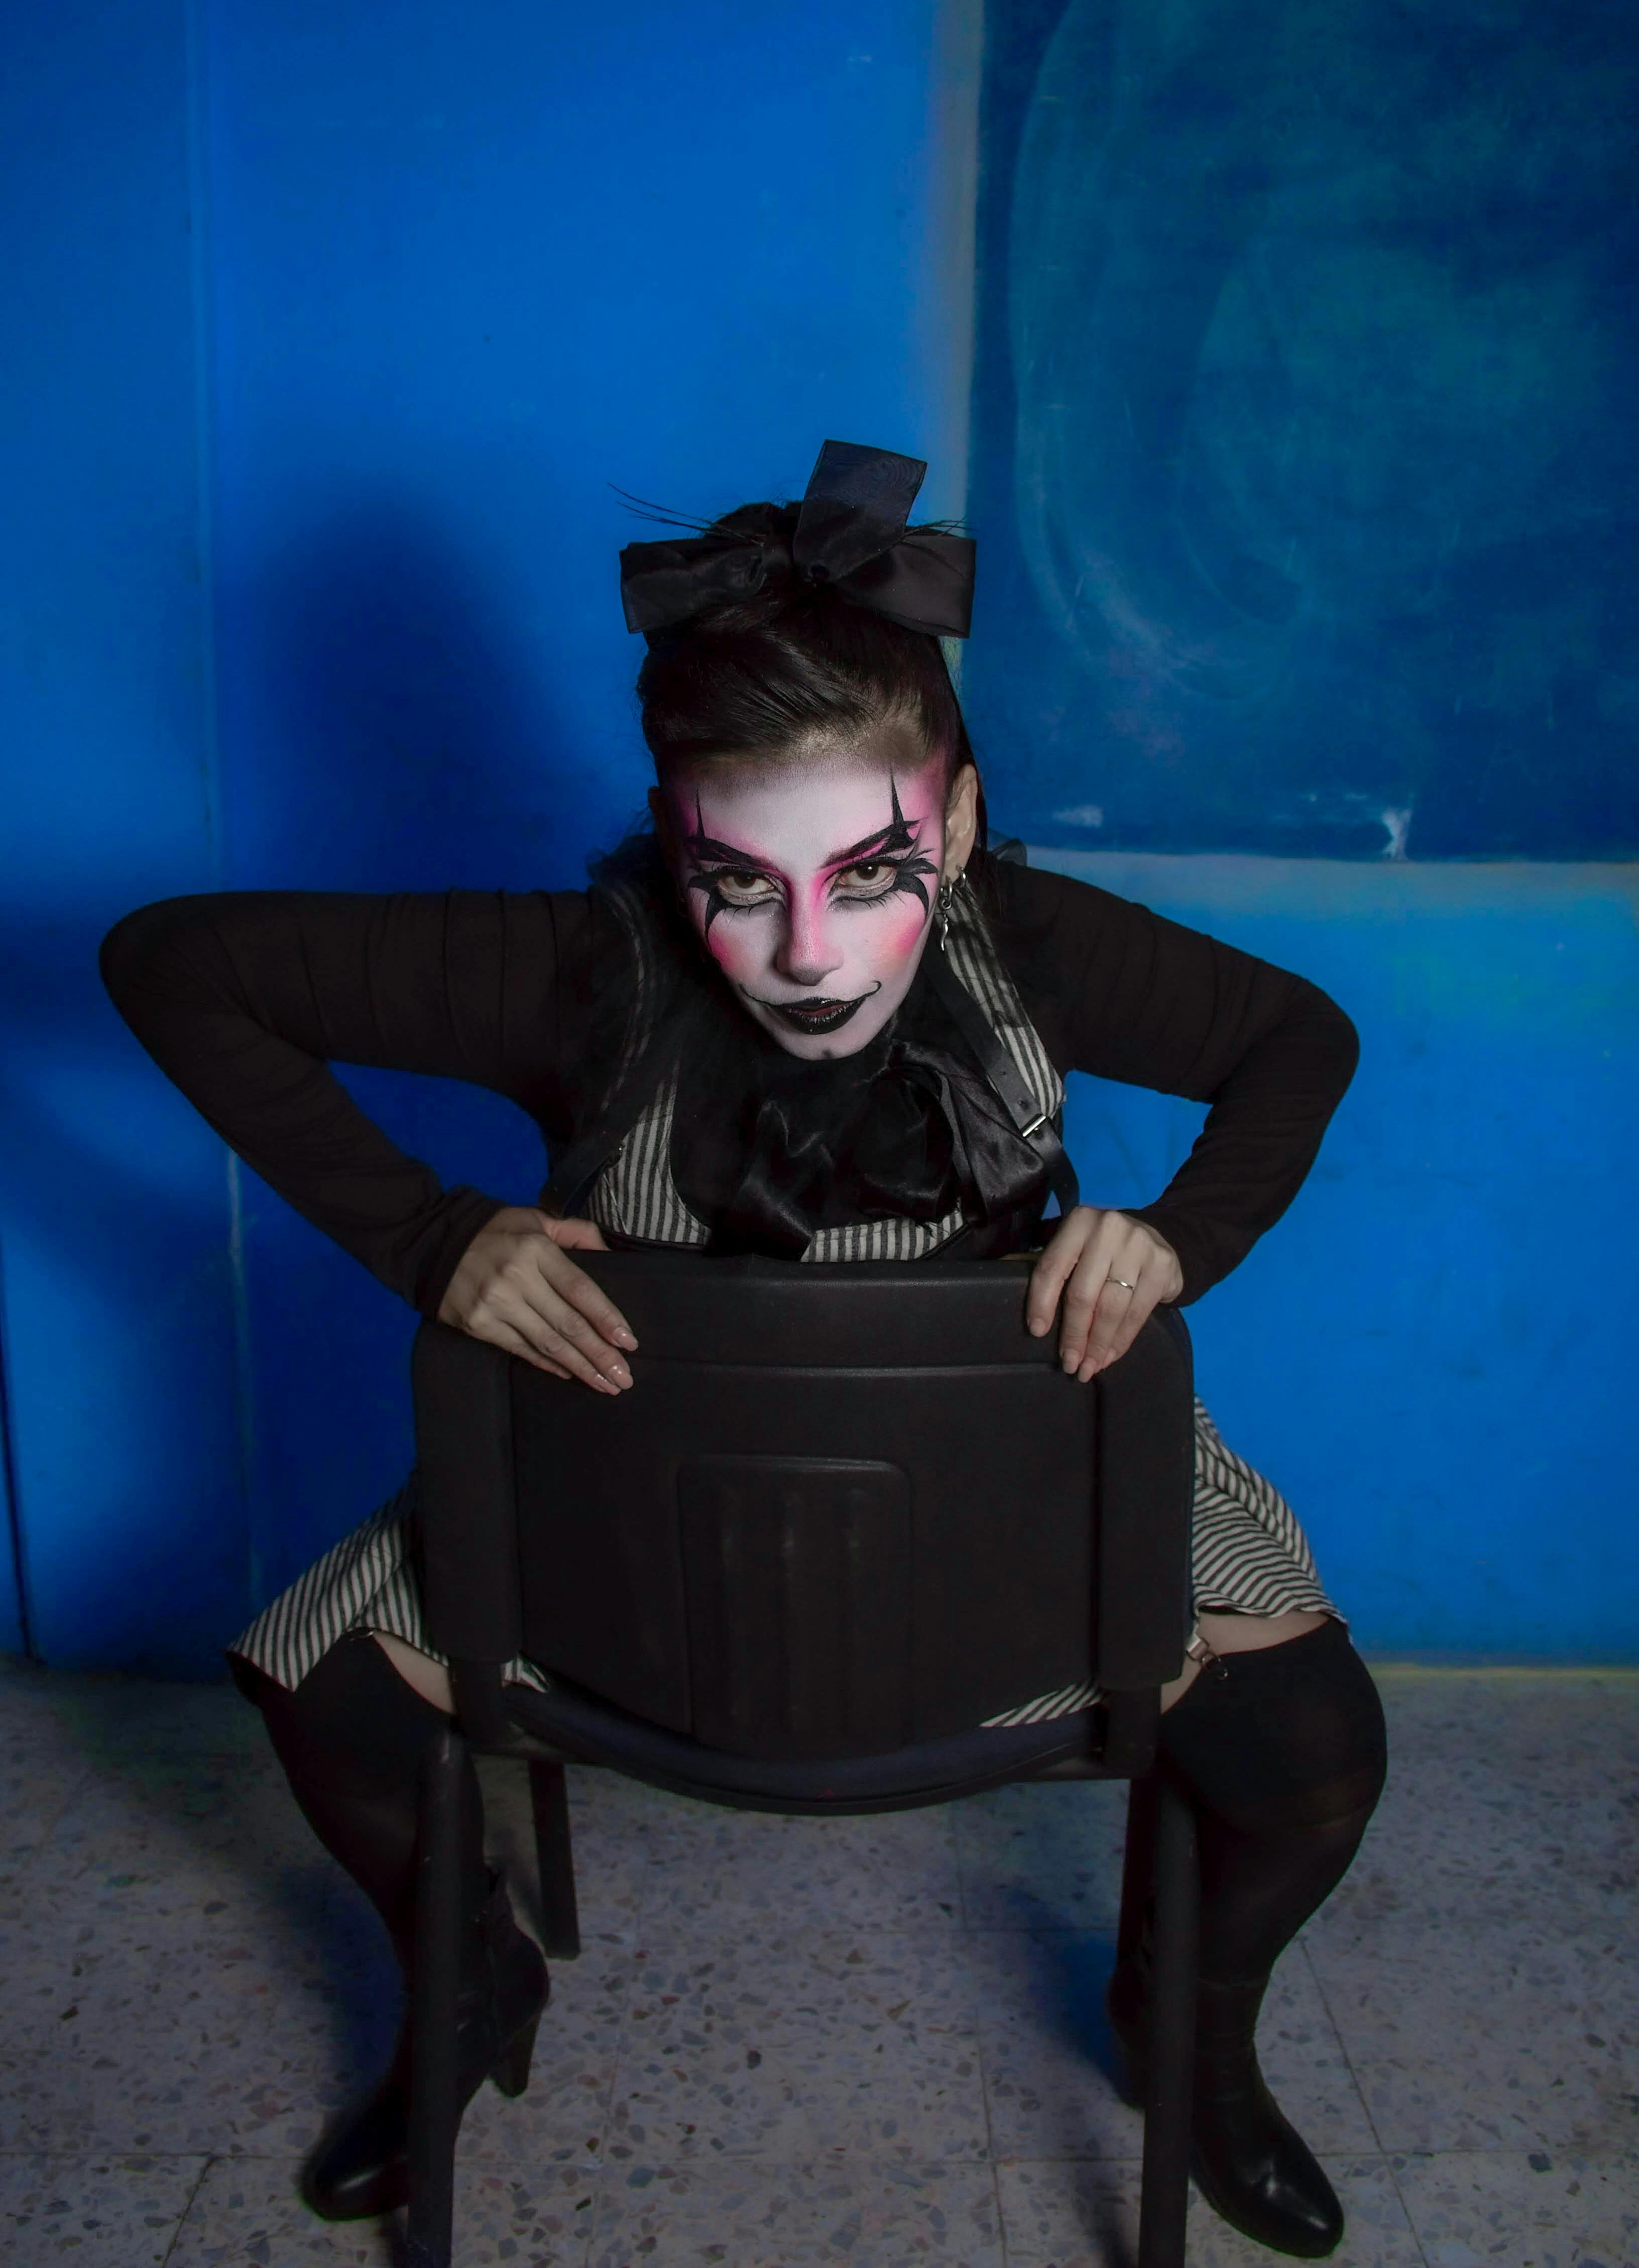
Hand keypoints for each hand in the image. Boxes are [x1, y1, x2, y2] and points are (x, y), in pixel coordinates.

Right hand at [437, 1208, 636, 1392]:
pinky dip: (548, 1365)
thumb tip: (608, 1251)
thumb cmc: (494, 1231)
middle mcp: (517, 1278)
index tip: (628, 1342)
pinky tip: (570, 1374)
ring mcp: (495, 1304)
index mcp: (536, 1249)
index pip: (580, 1289)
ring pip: (547, 1343)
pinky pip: (521, 1349)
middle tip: (624, 1378)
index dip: (607, 1317)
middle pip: (568, 1324)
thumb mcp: (535, 1218)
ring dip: (580, 1368)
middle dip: (600, 1354)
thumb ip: (575, 1232)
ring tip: (605, 1385)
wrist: (432, 1243)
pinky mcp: (478, 1324)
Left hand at [1026, 1206, 1183, 1380]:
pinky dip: (1121, 1341)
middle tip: (1068, 1363)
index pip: (1052, 1267)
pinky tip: (1110, 1356)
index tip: (1038, 1332)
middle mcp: (1108, 1229)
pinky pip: (1137, 1314)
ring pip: (1111, 1308)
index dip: (1041, 1303)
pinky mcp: (1162, 1266)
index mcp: (1078, 1222)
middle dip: (1073, 1335)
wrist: (1158, 1238)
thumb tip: (998, 1272)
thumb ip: (1044, 1262)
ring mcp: (1139, 1246)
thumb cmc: (1102, 1249)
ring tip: (1088, 1367)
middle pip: (1082, 1294)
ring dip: (1098, 1345)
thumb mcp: (1073, 1246)